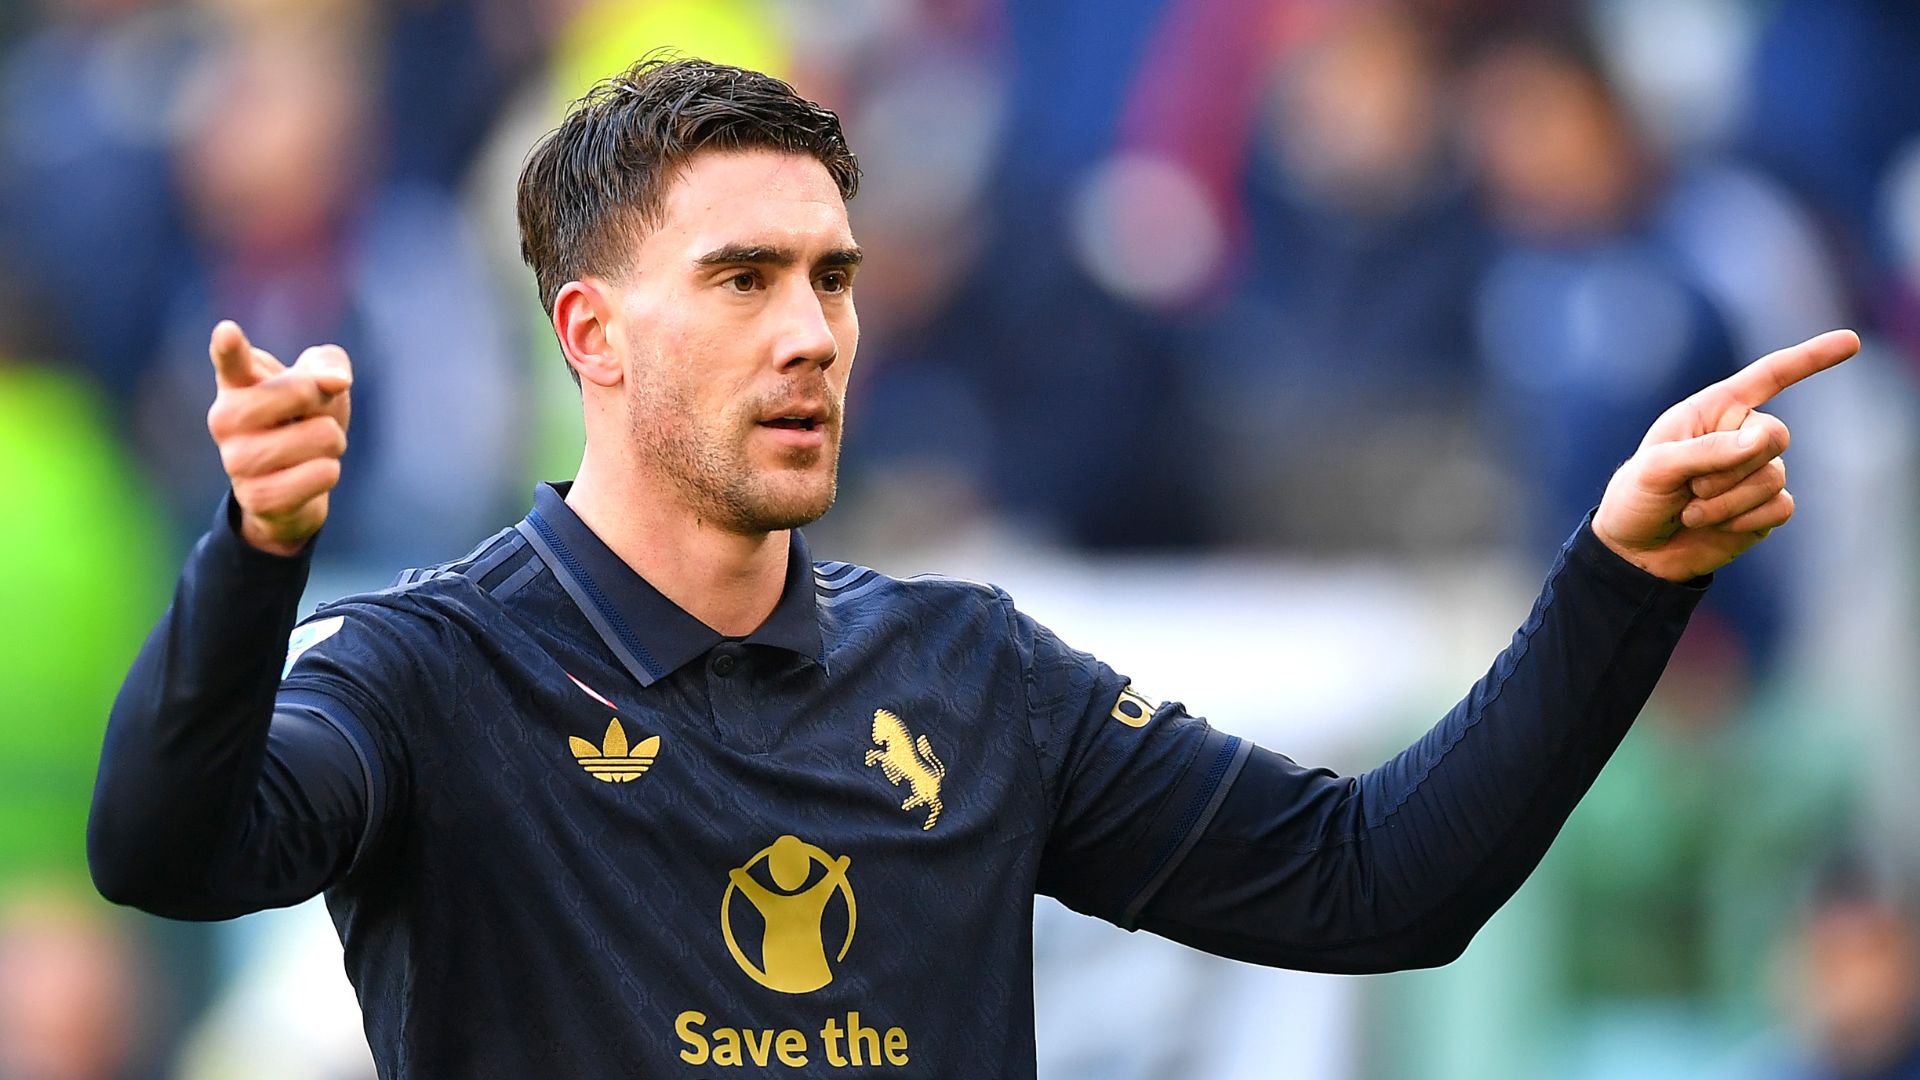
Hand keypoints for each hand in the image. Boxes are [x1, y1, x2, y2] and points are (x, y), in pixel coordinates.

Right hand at [204, 320, 352, 555]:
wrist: (293, 485)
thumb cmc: (303, 420)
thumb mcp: (321, 383)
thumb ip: (328, 365)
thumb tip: (336, 381)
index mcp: (236, 383)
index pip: (231, 362)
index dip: (229, 347)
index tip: (228, 332)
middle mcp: (224, 419)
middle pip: (300, 392)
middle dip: (324, 402)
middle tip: (310, 415)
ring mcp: (235, 461)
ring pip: (322, 435)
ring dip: (333, 442)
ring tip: (310, 449)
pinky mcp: (256, 498)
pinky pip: (323, 474)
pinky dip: (329, 472)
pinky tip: (308, 475)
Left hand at [1590, 329, 1857, 581]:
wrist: (1638, 551)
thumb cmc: (1637, 498)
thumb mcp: (1656, 468)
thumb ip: (1707, 450)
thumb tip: (1762, 440)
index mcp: (1714, 410)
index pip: (1770, 376)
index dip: (1811, 358)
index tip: (1852, 341)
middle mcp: (1741, 435)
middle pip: (1776, 435)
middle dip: (1731, 466)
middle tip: (1690, 486)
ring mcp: (1757, 472)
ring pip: (1774, 477)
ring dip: (1727, 501)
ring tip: (1691, 511)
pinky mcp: (1765, 508)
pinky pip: (1780, 507)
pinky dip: (1743, 520)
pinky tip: (1715, 526)